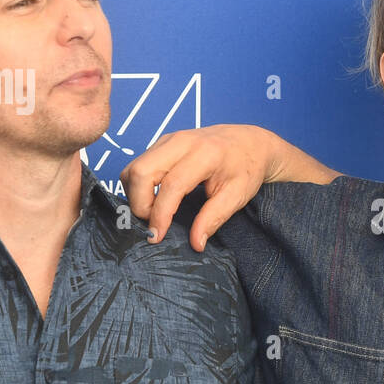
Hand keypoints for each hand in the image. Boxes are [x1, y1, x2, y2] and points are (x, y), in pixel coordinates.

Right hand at [121, 125, 279, 249]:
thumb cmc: (246, 167)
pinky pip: (137, 164)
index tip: (156, 236)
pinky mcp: (161, 143)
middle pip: (140, 171)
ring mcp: (168, 140)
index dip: (160, 214)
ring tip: (154, 212)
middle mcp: (181, 142)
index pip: (171, 186)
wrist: (250, 141)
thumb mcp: (237, 195)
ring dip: (135, 195)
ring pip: (133, 168)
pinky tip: (154, 198)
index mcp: (204, 154)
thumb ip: (213, 218)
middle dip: (139, 203)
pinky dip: (138, 185)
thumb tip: (195, 243)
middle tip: (152, 223)